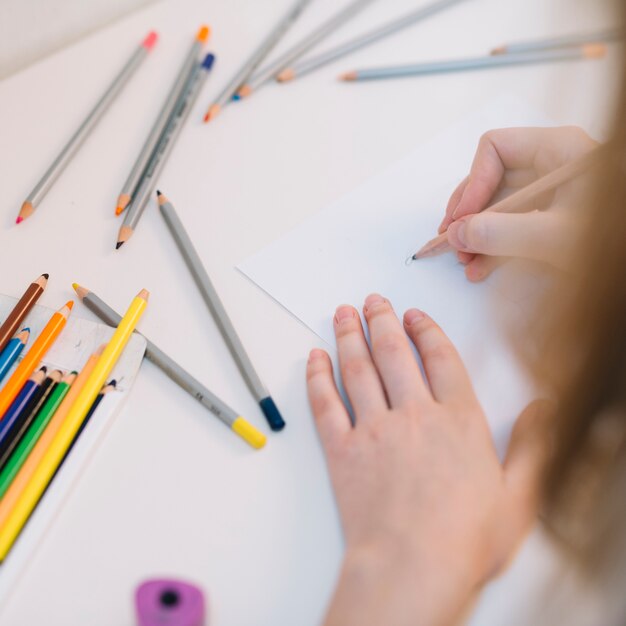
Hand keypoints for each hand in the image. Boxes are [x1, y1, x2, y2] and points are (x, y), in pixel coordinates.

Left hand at [307, 294, 548, 625]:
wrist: (412, 568)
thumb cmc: (465, 539)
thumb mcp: (519, 495)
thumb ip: (530, 446)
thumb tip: (541, 409)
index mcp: (457, 420)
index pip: (440, 358)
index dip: (426, 330)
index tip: (415, 314)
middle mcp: (414, 414)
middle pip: (394, 352)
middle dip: (382, 320)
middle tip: (372, 300)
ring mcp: (374, 429)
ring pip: (358, 368)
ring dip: (348, 336)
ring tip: (342, 313)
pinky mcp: (342, 450)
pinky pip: (325, 404)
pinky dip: (317, 377)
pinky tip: (314, 358)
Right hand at [439, 127, 597, 281]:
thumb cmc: (613, 238)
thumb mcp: (557, 235)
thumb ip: (504, 233)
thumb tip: (458, 234)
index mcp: (557, 150)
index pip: (495, 149)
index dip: (472, 182)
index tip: (461, 218)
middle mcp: (549, 167)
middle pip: (490, 180)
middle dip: (468, 213)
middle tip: (450, 240)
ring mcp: (549, 194)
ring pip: (497, 207)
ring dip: (476, 235)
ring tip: (464, 261)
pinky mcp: (550, 219)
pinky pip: (511, 226)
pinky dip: (493, 247)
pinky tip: (482, 268)